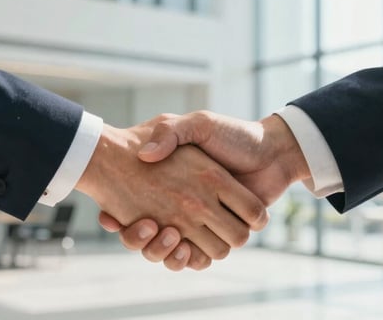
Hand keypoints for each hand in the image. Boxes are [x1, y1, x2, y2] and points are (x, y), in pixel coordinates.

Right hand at [75, 116, 269, 260]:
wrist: (272, 152)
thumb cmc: (234, 135)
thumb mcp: (199, 124)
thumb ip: (171, 132)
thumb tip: (146, 156)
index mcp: (173, 184)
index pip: (129, 208)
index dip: (118, 217)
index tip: (109, 214)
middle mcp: (183, 207)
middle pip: (147, 239)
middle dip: (141, 240)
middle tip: (147, 225)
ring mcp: (200, 224)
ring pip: (169, 253)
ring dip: (164, 251)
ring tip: (168, 233)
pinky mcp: (219, 237)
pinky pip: (196, 259)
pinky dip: (188, 259)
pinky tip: (183, 246)